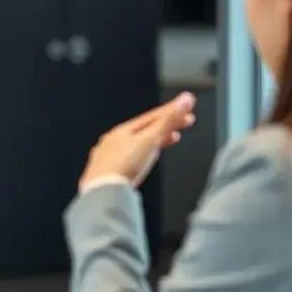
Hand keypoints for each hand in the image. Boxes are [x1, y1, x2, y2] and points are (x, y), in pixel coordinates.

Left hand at [79, 92, 195, 190]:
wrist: (104, 191)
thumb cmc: (124, 165)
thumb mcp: (151, 139)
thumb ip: (168, 120)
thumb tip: (184, 100)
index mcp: (122, 130)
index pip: (152, 116)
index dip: (172, 111)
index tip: (187, 105)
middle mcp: (113, 141)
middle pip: (145, 130)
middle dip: (167, 125)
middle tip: (185, 122)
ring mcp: (109, 157)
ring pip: (136, 144)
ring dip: (155, 140)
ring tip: (171, 138)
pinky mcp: (110, 173)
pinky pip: (129, 159)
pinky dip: (143, 155)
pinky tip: (146, 160)